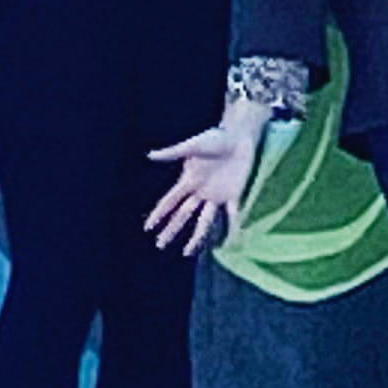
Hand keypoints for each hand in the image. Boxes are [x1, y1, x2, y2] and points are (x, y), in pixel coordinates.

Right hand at [145, 112, 267, 255]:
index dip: (159, 214)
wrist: (239, 136)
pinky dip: (232, 228)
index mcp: (189, 181)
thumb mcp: (193, 145)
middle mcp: (200, 191)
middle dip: (171, 230)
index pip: (170, 202)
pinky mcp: (233, 194)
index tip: (148, 227)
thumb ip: (173, 153)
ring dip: (196, 237)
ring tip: (187, 251)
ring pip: (203, 221)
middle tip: (160, 244)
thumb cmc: (216, 137)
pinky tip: (230, 242)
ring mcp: (217, 195)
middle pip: (182, 215)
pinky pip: (233, 215)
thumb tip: (150, 155)